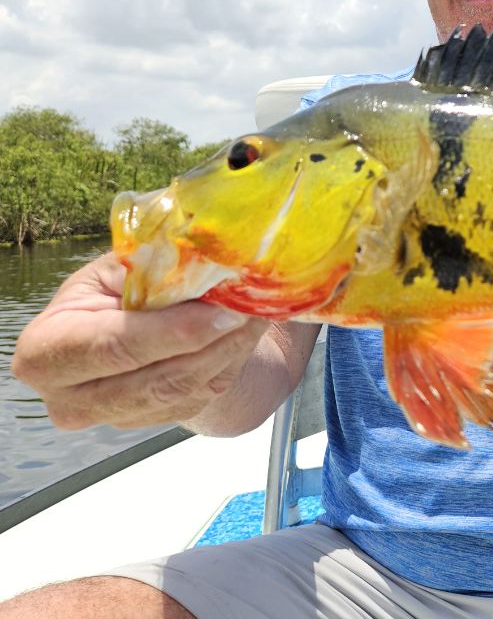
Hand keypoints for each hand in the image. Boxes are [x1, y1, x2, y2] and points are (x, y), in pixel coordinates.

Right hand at [12, 252, 268, 428]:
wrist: (146, 320)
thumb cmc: (123, 285)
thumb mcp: (123, 265)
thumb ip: (152, 267)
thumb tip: (202, 261)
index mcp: (46, 348)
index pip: (112, 346)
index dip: (171, 332)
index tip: (222, 312)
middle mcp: (69, 396)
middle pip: (153, 381)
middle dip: (210, 345)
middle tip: (251, 312)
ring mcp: (114, 417)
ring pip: (184, 392)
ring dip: (229, 351)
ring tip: (257, 312)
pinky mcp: (157, 420)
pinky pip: (203, 396)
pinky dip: (231, 360)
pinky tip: (245, 330)